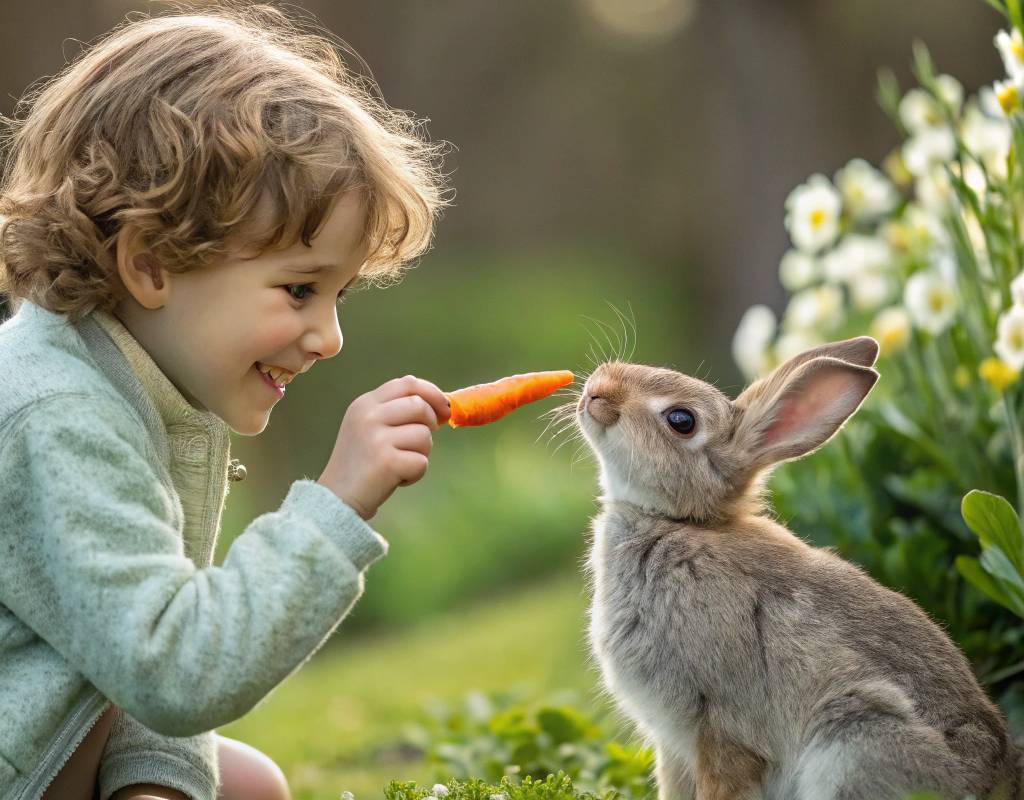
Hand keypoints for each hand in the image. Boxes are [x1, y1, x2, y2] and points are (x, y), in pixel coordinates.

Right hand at [317, 375, 450, 519]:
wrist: (337, 498)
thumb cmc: (362, 463)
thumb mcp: (370, 428)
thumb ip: (397, 411)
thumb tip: (442, 406)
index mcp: (364, 404)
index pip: (406, 383)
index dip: (432, 393)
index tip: (444, 408)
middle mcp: (368, 416)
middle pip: (419, 406)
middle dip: (430, 425)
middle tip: (418, 444)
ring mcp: (376, 438)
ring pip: (424, 435)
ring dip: (421, 453)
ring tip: (400, 464)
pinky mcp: (387, 462)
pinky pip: (422, 462)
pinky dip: (415, 474)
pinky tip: (396, 479)